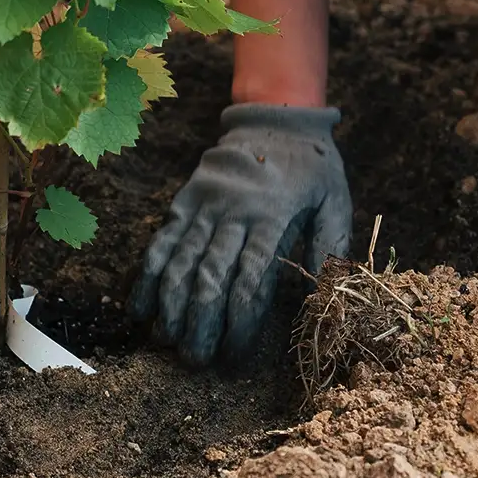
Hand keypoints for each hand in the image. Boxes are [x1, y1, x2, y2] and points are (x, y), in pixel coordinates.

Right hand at [129, 103, 351, 365]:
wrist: (275, 116)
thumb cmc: (313, 166)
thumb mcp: (336, 199)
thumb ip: (331, 243)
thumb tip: (326, 291)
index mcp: (271, 216)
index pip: (250, 278)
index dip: (239, 321)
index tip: (235, 354)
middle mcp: (232, 213)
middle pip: (209, 276)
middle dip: (200, 323)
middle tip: (196, 361)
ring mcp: (203, 205)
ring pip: (179, 261)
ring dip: (170, 306)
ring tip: (168, 342)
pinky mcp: (184, 200)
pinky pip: (162, 241)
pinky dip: (149, 275)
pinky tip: (141, 307)